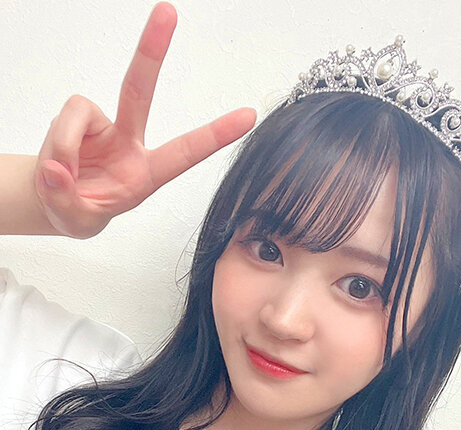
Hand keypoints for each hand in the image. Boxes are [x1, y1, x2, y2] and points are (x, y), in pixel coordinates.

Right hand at [33, 3, 256, 238]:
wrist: (56, 202)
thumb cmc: (79, 211)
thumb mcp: (76, 220)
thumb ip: (66, 198)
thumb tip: (57, 168)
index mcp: (144, 174)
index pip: (185, 153)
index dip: (214, 135)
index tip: (247, 117)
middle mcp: (129, 142)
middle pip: (140, 91)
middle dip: (152, 51)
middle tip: (168, 11)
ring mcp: (103, 126)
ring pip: (81, 112)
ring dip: (65, 144)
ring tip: (61, 176)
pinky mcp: (79, 117)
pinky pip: (64, 119)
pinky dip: (57, 143)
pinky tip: (55, 165)